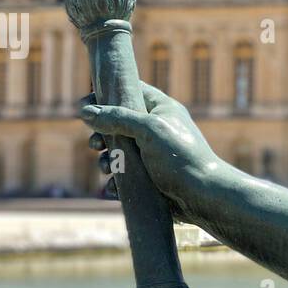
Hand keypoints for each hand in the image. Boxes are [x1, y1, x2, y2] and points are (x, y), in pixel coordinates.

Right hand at [79, 83, 212, 202]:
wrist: (204, 196)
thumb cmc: (181, 157)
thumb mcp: (148, 130)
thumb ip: (117, 118)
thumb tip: (85, 111)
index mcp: (160, 110)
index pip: (129, 91)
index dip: (105, 95)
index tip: (84, 106)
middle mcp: (155, 129)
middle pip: (117, 124)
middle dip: (101, 135)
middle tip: (96, 145)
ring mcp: (152, 154)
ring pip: (118, 152)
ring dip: (107, 160)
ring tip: (108, 168)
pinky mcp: (149, 177)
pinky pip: (124, 176)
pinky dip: (116, 181)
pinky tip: (113, 188)